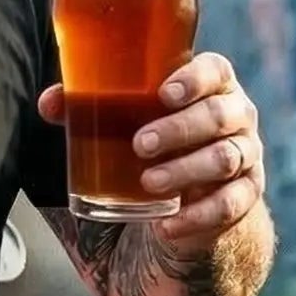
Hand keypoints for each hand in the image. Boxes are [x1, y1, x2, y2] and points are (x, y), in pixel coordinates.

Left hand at [38, 51, 265, 252]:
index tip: (163, 93)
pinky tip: (167, 225)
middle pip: (221, 114)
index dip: (194, 78)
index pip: (216, 70)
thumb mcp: (123, 122)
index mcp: (210, 86)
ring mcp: (245, 155)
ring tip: (148, 181)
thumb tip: (50, 103)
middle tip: (140, 144)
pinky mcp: (244, 195)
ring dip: (185, 170)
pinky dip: (198, 216)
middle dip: (179, 129)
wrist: (190, 192)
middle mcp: (236, 117)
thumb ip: (87, 106)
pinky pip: (230, 205)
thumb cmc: (154, 139)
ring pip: (226, 158)